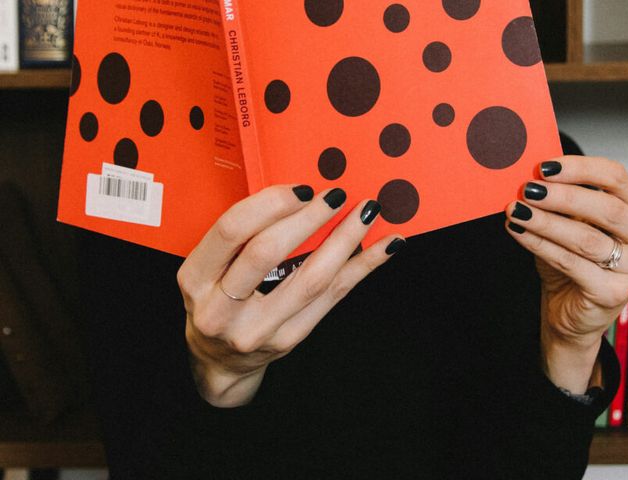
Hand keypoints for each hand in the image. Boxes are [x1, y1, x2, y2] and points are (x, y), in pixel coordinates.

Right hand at [177, 185, 402, 406]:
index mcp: (195, 280)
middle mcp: (221, 309)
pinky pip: (334, 296)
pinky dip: (363, 267)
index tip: (299, 189)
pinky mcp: (291, 339)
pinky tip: (387, 247)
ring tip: (367, 212)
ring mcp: (258, 329)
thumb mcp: (208, 270)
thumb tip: (299, 195)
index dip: (268, 204)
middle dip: (307, 218)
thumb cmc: (217, 300)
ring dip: (344, 239)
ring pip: (310, 278)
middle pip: (267, 252)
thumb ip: (240, 238)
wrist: (219, 360)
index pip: (231, 231)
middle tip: (335, 195)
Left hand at [504, 156, 627, 391]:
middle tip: (528, 189)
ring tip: (517, 210)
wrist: (571, 313)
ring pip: (587, 239)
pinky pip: (572, 263)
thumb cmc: (574, 264)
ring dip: (546, 222)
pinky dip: (540, 245)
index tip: (544, 167)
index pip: (616, 178)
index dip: (580, 169)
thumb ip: (561, 202)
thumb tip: (531, 176)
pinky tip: (518, 231)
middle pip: (608, 208)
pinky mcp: (615, 293)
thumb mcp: (569, 225)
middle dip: (563, 197)